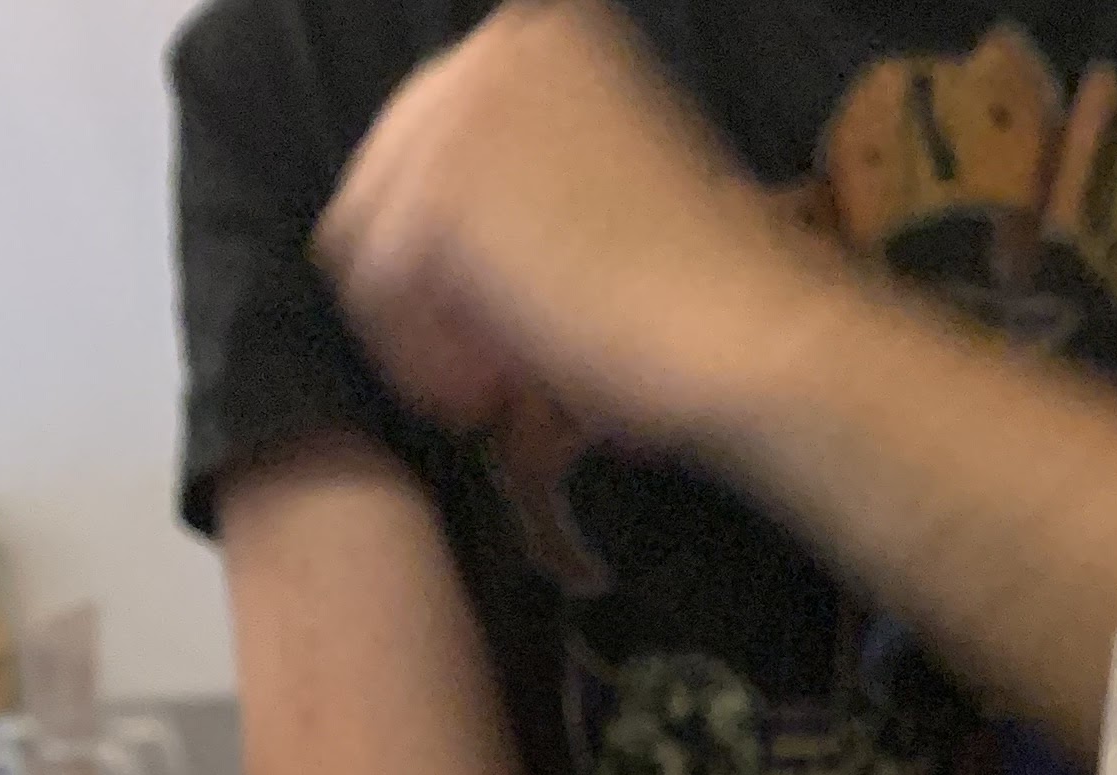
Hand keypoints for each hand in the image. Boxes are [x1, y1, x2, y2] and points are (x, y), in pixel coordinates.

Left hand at [315, 1, 830, 453]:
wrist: (747, 333)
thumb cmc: (704, 297)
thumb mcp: (605, 192)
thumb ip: (526, 183)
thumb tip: (450, 248)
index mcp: (541, 39)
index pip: (429, 144)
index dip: (452, 256)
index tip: (500, 329)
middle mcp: (493, 46)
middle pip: (385, 183)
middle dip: (432, 291)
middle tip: (494, 375)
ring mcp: (459, 108)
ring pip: (369, 237)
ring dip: (426, 330)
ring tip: (496, 391)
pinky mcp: (439, 187)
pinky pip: (376, 290)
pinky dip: (424, 357)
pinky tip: (492, 393)